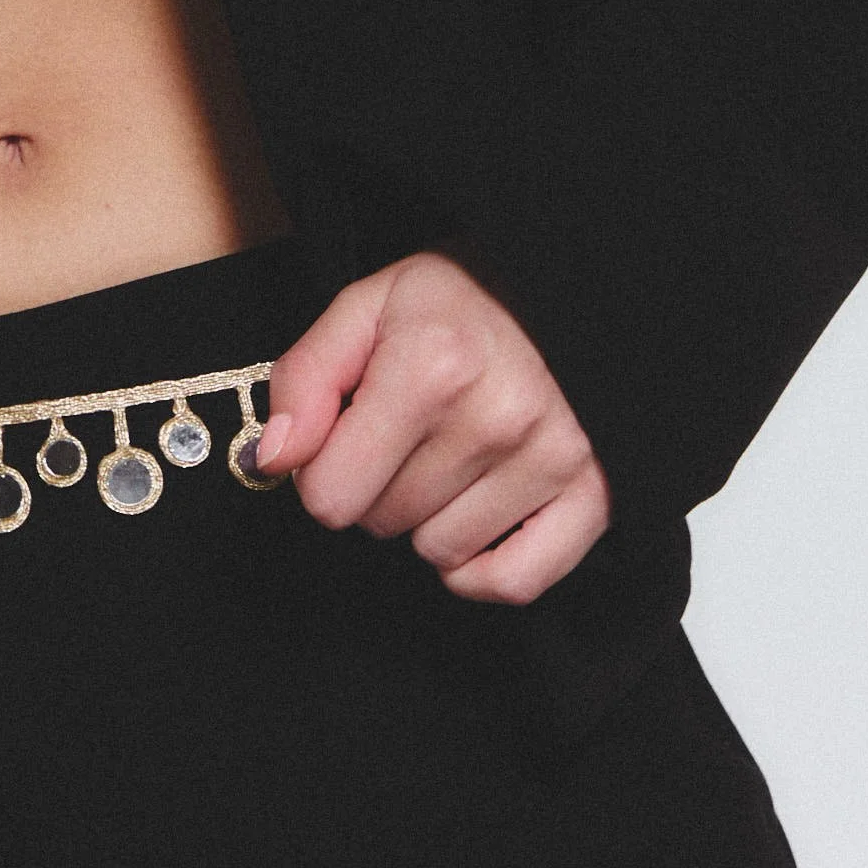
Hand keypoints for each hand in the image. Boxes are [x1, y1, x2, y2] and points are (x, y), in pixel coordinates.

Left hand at [257, 252, 611, 603]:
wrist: (563, 285)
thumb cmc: (457, 299)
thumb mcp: (366, 307)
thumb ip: (305, 377)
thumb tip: (273, 461)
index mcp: (431, 366)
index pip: (330, 495)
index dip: (323, 469)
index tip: (348, 434)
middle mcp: (495, 418)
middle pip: (382, 524)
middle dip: (378, 486)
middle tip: (408, 433)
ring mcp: (550, 459)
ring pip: (440, 552)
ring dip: (430, 517)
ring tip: (451, 454)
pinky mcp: (594, 493)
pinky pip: (515, 582)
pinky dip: (482, 569)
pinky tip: (474, 520)